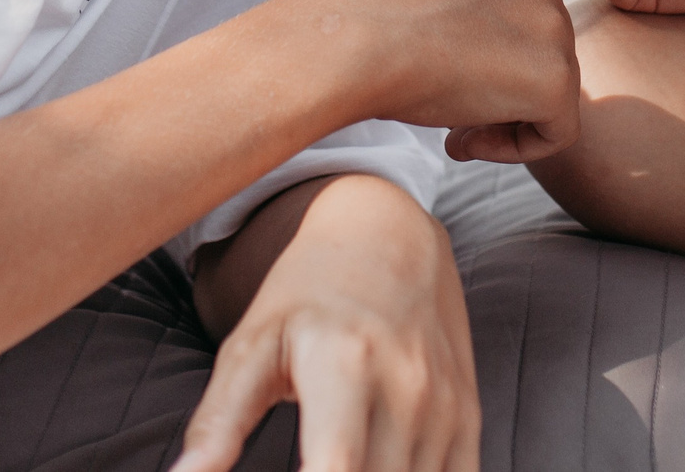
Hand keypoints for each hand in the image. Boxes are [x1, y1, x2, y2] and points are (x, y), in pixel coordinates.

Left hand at [176, 175, 476, 471]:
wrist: (387, 236)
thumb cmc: (305, 295)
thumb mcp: (251, 346)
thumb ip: (217, 422)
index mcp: (345, 365)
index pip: (336, 467)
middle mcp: (407, 387)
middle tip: (304, 464)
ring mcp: (445, 405)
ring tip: (330, 465)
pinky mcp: (467, 417)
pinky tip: (379, 470)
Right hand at [325, 0, 579, 163]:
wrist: (356, 45)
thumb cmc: (374, 29)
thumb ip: (473, 16)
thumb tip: (496, 68)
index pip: (522, 14)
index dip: (486, 57)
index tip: (444, 79)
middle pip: (544, 52)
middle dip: (501, 88)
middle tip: (448, 115)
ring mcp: (554, 25)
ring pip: (554, 91)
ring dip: (507, 118)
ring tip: (452, 131)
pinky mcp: (555, 79)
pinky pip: (557, 133)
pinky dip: (515, 149)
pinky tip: (461, 142)